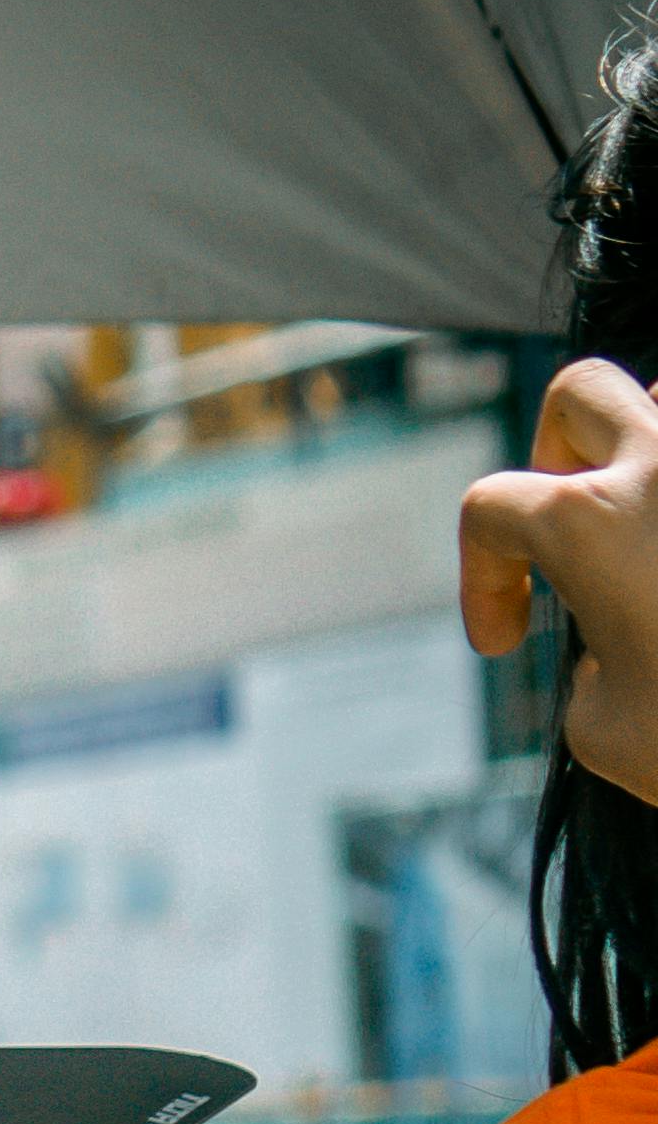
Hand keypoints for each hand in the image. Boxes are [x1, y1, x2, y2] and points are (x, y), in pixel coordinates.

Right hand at [471, 358, 657, 803]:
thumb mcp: (601, 727)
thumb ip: (594, 658)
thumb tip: (622, 641)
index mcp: (589, 521)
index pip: (492, 507)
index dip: (482, 578)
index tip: (508, 641)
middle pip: (582, 396)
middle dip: (558, 452)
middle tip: (569, 520)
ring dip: (651, 451)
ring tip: (651, 523)